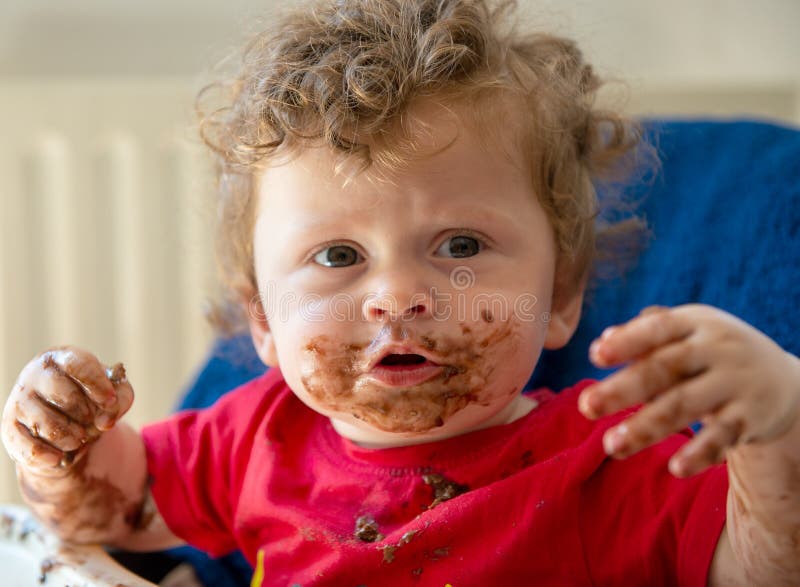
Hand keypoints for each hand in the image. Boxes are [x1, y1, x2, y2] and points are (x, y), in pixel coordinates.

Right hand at [1, 347, 133, 476]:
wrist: (65, 425)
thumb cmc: (92, 401)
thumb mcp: (115, 394)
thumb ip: (120, 400)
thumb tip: (105, 421)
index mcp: (62, 358)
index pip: (77, 364)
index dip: (96, 383)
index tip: (109, 400)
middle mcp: (36, 375)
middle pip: (65, 396)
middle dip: (86, 414)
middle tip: (91, 420)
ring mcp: (19, 400)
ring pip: (49, 425)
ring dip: (73, 438)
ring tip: (80, 437)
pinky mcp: (10, 427)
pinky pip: (29, 448)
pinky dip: (50, 456)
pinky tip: (60, 456)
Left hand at [577, 304, 799, 477]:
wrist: (784, 380)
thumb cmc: (710, 354)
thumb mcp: (685, 334)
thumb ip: (642, 336)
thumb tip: (600, 343)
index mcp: (694, 323)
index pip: (659, 328)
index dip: (628, 341)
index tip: (595, 355)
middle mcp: (716, 350)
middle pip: (665, 369)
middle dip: (624, 389)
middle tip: (586, 407)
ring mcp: (735, 383)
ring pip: (686, 406)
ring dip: (646, 427)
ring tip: (611, 446)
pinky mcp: (749, 418)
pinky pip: (722, 438)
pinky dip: (699, 454)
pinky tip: (674, 470)